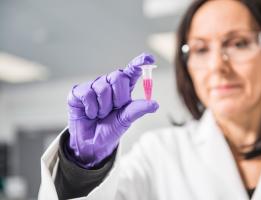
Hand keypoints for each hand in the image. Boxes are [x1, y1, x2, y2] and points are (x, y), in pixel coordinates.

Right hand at [67, 53, 158, 167]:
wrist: (91, 144)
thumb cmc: (109, 130)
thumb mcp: (125, 120)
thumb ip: (138, 110)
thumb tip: (155, 104)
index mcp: (122, 90)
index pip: (131, 72)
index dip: (139, 63)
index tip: (148, 58)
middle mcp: (108, 85)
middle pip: (118, 76)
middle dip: (119, 97)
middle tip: (114, 110)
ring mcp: (93, 87)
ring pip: (102, 87)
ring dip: (104, 107)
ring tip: (100, 115)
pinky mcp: (79, 92)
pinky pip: (88, 93)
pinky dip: (91, 109)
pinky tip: (90, 114)